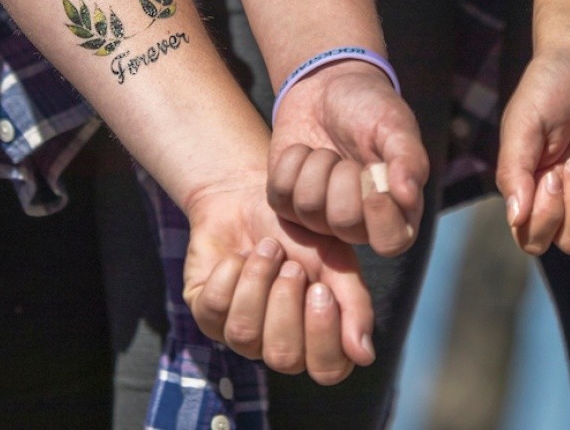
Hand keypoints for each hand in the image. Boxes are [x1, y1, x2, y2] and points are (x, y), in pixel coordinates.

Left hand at [182, 174, 376, 384]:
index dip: (324, 335)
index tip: (320, 289)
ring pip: (244, 334)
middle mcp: (277, 345)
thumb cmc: (301, 234)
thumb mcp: (336, 262)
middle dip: (286, 303)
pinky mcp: (205, 314)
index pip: (327, 369)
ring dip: (258, 281)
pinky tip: (240, 254)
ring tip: (268, 250)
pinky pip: (215, 307)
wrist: (252, 199)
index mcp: (315, 338)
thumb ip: (355, 305)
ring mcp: (238, 334)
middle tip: (292, 266)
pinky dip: (232, 271)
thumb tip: (365, 355)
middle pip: (283, 357)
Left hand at [267, 60, 428, 256]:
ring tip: (326, 151)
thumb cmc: (370, 108)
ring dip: (317, 167)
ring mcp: (320, 216)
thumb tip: (408, 195)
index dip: (381, 217)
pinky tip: (304, 151)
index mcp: (396, 208)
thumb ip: (408, 158)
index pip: (393, 242)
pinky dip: (291, 164)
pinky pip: (280, 197)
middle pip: (345, 225)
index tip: (372, 179)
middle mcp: (360, 221)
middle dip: (342, 179)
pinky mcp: (288, 203)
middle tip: (347, 156)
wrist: (327, 86)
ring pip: (309, 209)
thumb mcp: (395, 124)